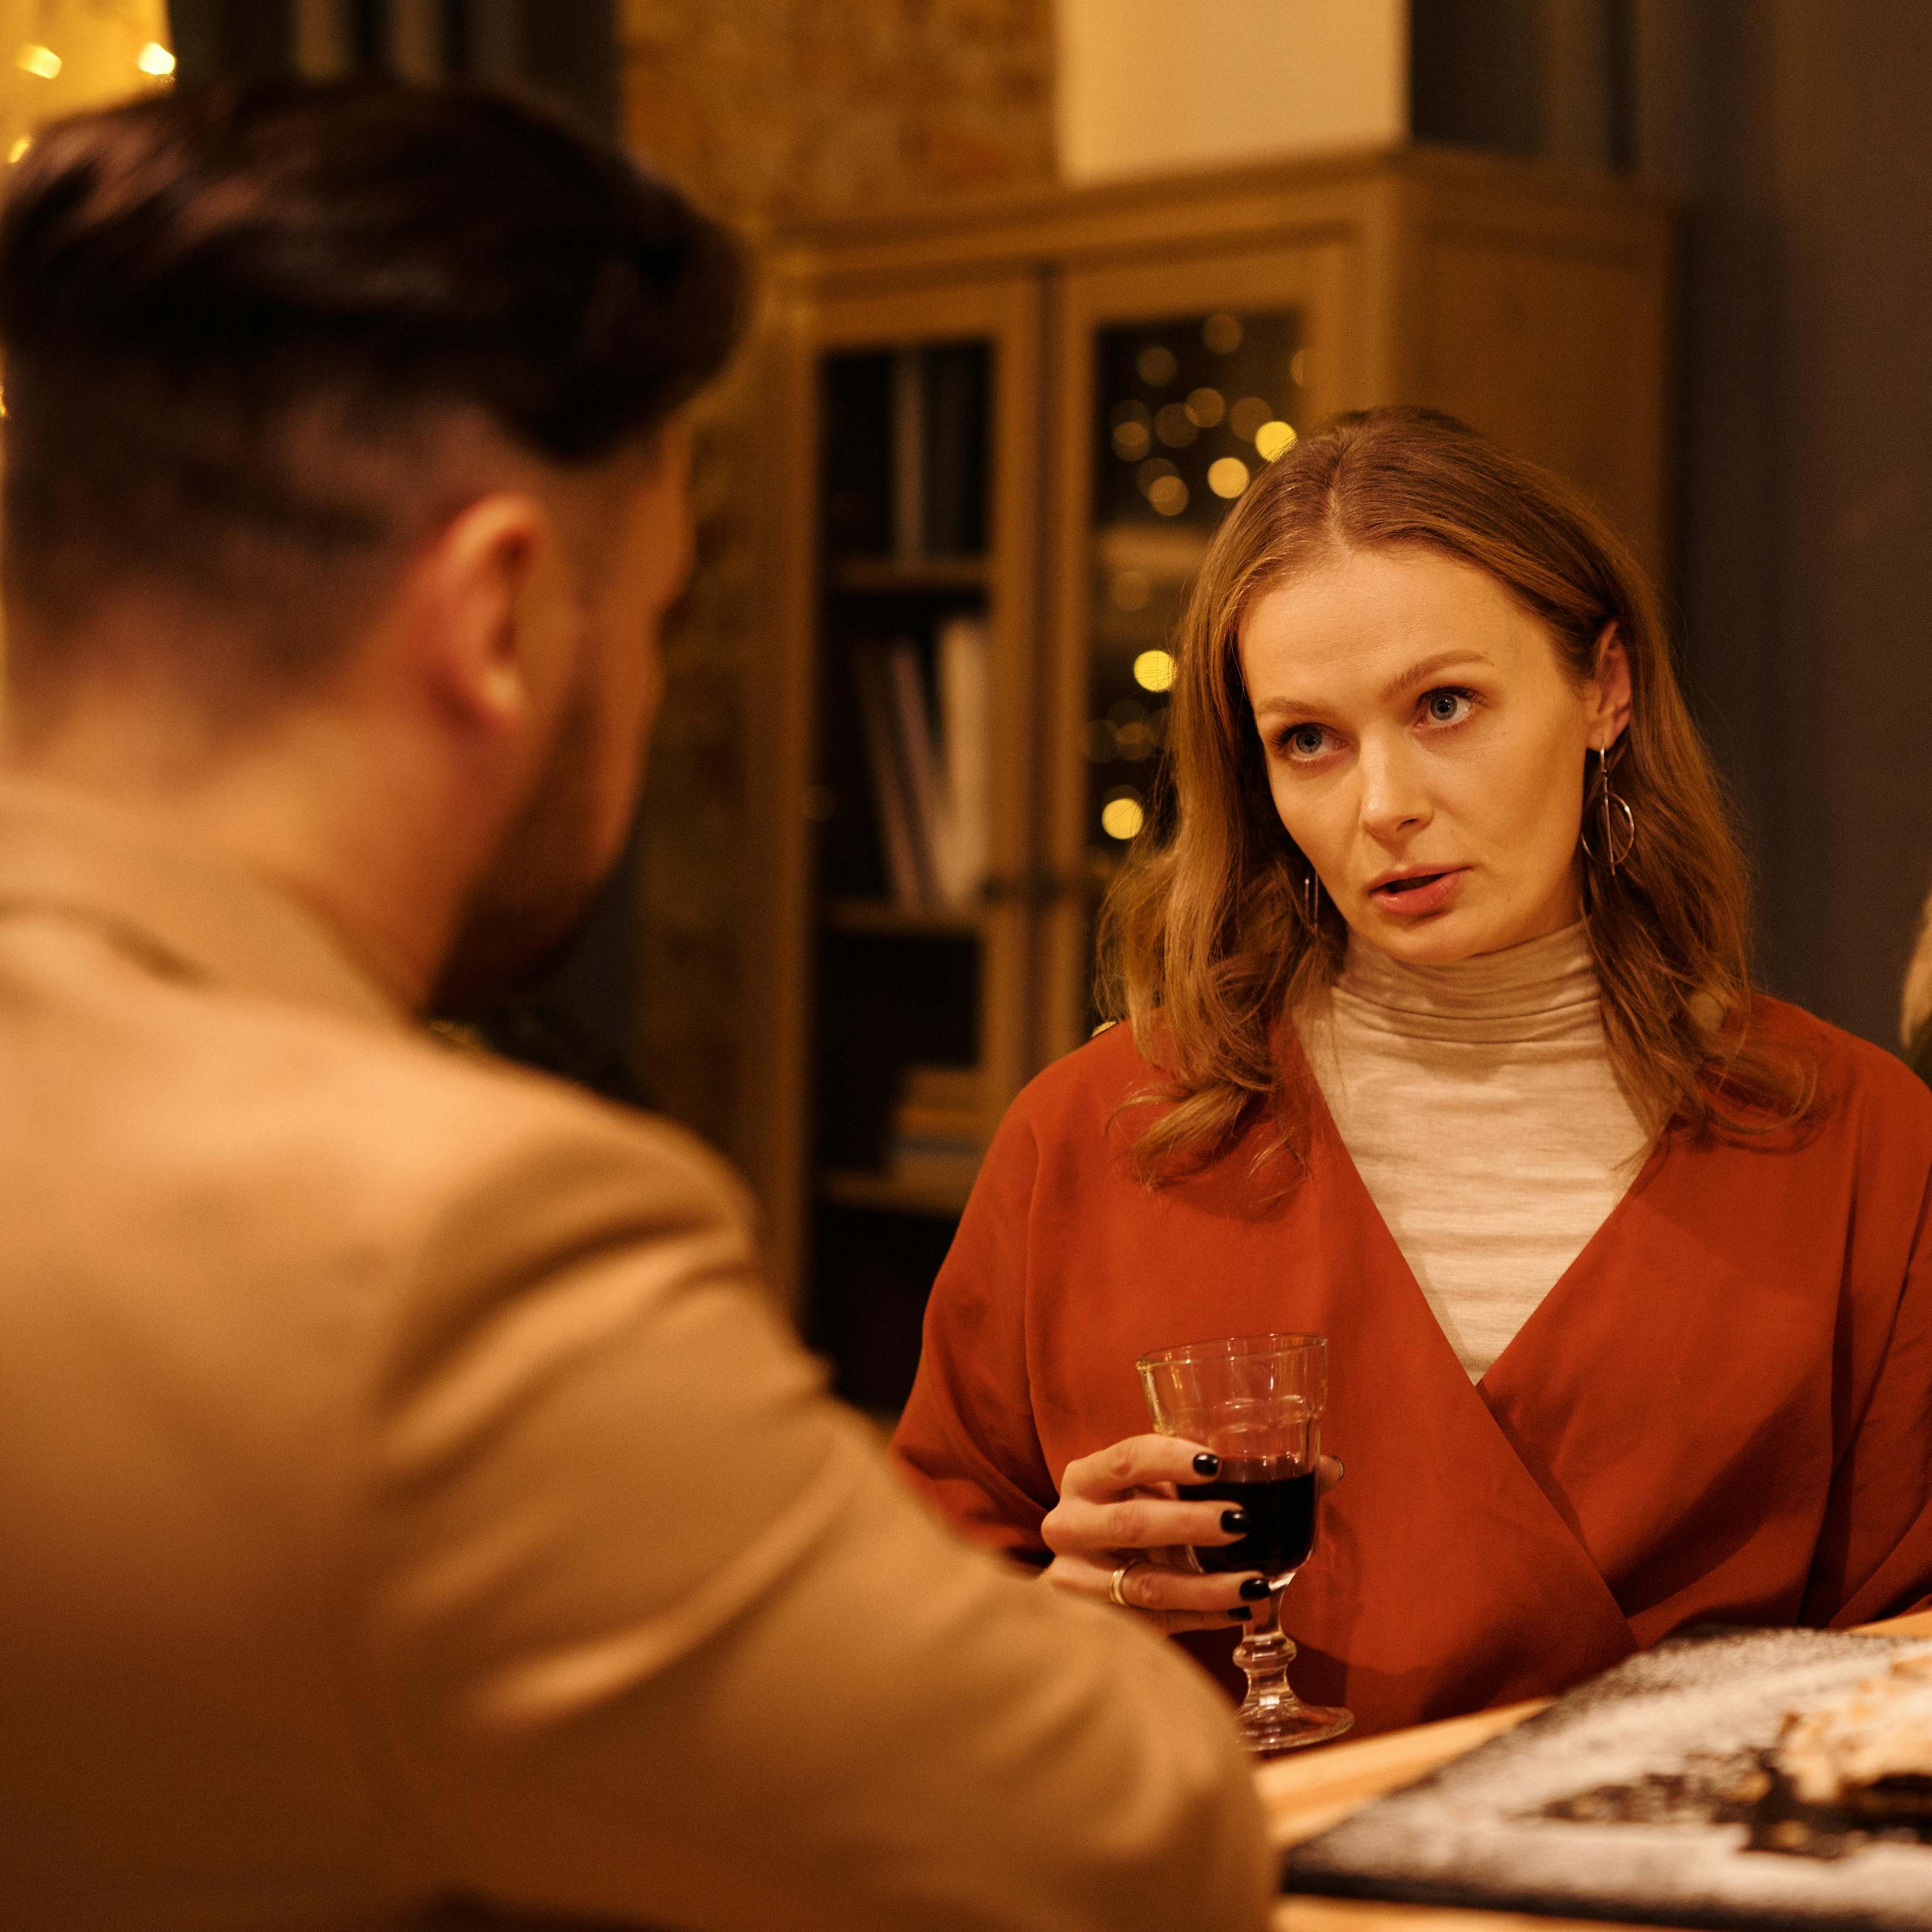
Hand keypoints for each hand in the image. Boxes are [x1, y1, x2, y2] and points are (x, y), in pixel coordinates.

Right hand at [1040, 1433, 1343, 1635]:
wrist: (1086, 1575)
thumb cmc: (1140, 1514)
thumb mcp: (1168, 1490)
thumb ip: (1233, 1474)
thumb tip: (1329, 1467)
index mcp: (1086, 1478)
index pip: (1125, 1459)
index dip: (1168, 1458)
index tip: (1215, 1462)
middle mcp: (1070, 1525)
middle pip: (1130, 1523)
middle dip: (1189, 1524)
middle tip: (1239, 1521)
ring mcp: (1077, 1580)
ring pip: (1144, 1585)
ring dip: (1204, 1585)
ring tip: (1256, 1582)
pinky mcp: (1095, 1627)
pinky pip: (1155, 1625)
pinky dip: (1201, 1618)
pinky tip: (1239, 1610)